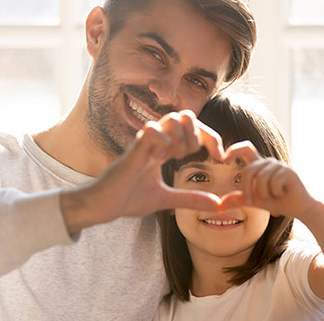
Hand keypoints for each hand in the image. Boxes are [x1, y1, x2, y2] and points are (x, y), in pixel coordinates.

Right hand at [70, 110, 239, 227]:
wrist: (103, 206)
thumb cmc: (128, 198)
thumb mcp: (167, 200)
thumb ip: (191, 199)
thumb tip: (217, 204)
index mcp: (164, 148)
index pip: (193, 129)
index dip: (211, 138)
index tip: (220, 156)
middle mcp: (155, 141)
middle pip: (185, 116)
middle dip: (198, 134)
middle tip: (198, 155)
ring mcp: (144, 143)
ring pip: (171, 119)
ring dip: (182, 137)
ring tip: (175, 157)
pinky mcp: (134, 151)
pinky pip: (152, 132)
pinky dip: (163, 141)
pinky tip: (162, 157)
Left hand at [223, 141, 317, 218]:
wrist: (298, 208)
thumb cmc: (276, 202)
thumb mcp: (254, 201)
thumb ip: (238, 199)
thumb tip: (219, 205)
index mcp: (258, 165)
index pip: (245, 149)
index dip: (233, 150)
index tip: (223, 159)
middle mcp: (268, 162)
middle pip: (249, 170)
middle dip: (247, 189)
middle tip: (252, 201)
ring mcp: (279, 165)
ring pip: (261, 178)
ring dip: (264, 194)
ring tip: (274, 197)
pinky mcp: (288, 171)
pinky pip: (273, 182)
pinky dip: (275, 193)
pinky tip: (283, 194)